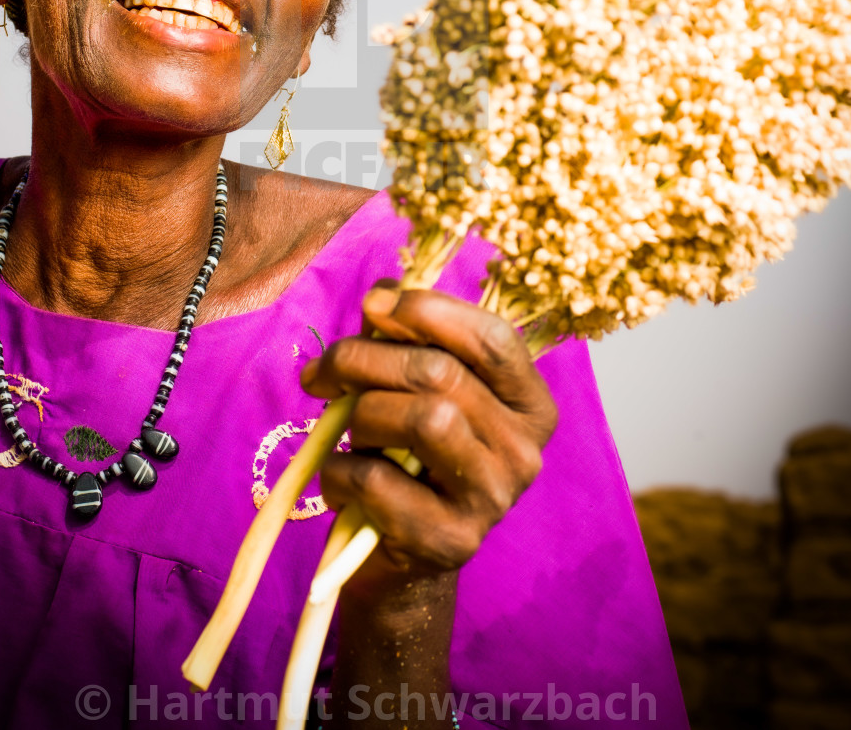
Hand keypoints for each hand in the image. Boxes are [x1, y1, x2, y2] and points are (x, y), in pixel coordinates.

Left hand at [300, 281, 557, 597]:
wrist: (400, 554)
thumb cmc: (406, 455)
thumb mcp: (416, 391)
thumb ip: (408, 340)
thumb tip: (382, 295)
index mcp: (530, 404)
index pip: (494, 339)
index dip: (429, 310)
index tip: (372, 305)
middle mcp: (524, 451)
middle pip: (443, 374)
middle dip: (366, 358)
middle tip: (321, 370)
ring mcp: (494, 500)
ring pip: (423, 420)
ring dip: (362, 416)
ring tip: (348, 430)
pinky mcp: (452, 542)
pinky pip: (380, 481)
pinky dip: (340, 469)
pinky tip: (339, 475)